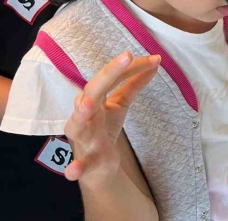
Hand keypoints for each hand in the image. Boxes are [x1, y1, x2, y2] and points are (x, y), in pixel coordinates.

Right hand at [64, 52, 160, 184]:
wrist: (96, 166)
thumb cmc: (104, 128)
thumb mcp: (120, 104)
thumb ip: (134, 84)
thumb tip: (154, 62)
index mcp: (92, 98)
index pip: (109, 78)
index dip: (129, 67)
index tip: (153, 59)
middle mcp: (84, 115)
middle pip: (93, 91)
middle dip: (108, 74)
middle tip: (126, 57)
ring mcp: (84, 138)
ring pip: (77, 124)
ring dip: (82, 113)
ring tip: (88, 103)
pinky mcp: (88, 162)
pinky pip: (79, 164)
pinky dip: (75, 167)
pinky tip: (73, 171)